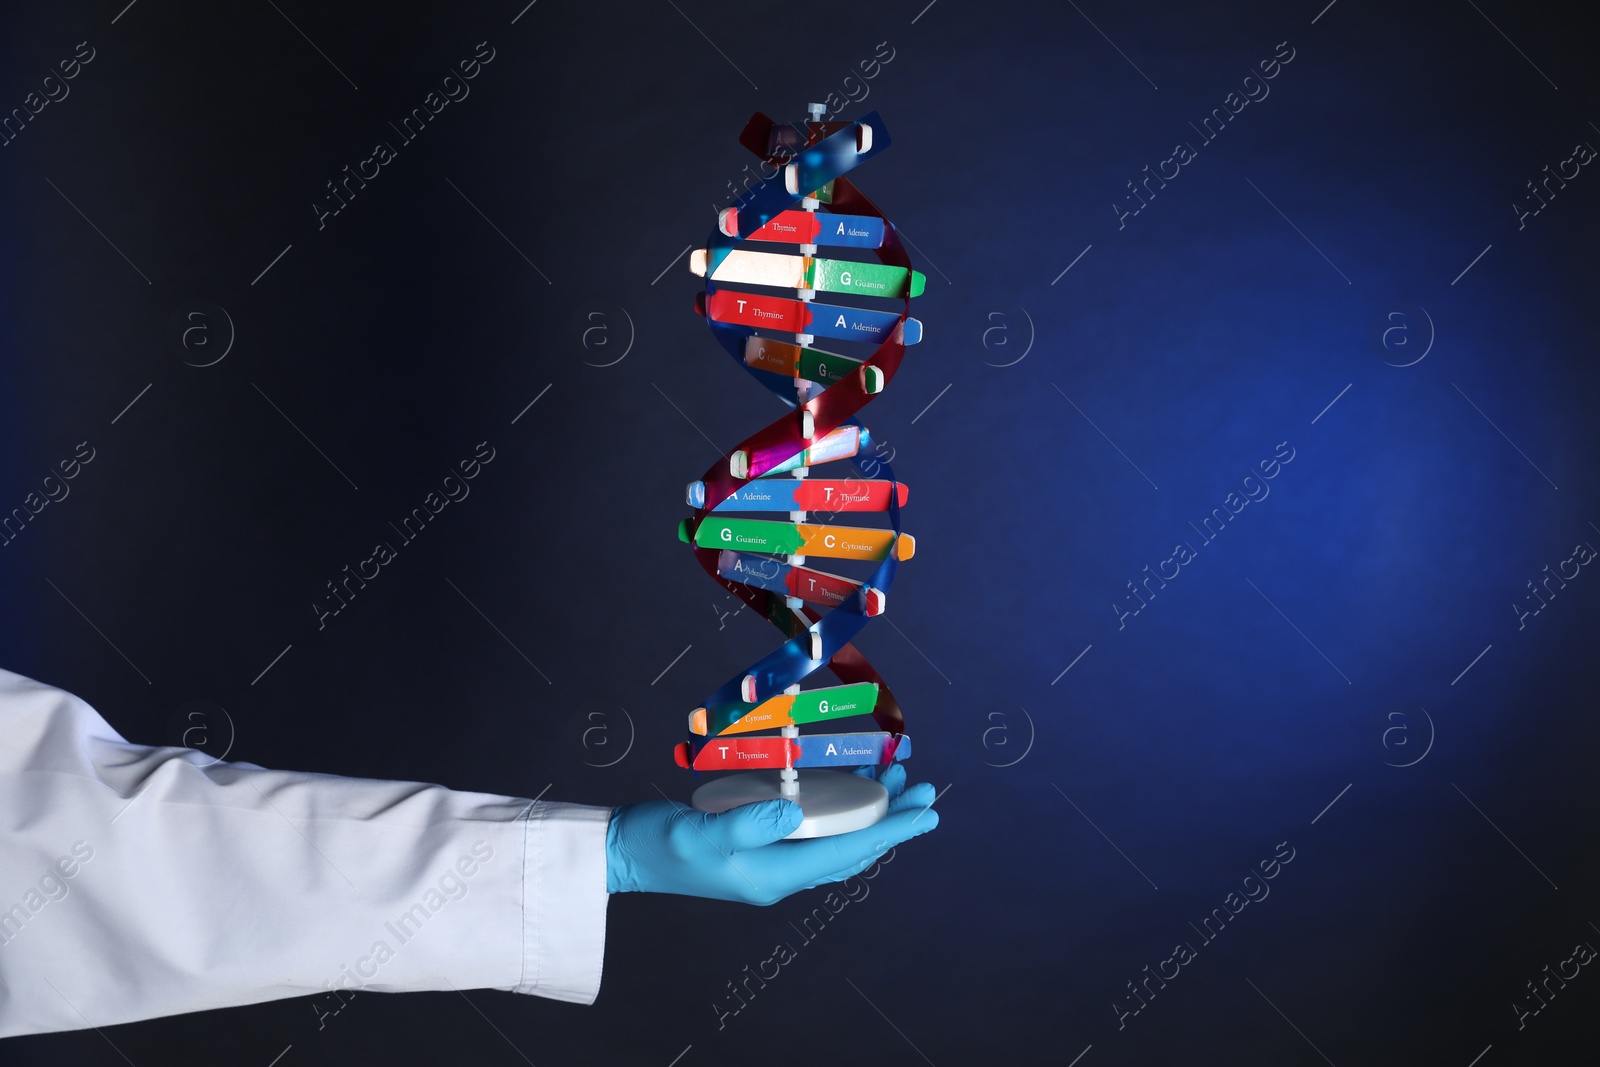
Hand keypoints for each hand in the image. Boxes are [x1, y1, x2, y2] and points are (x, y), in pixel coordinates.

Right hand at [605, 763, 937, 904]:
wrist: (623, 853)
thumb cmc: (659, 844)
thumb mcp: (703, 832)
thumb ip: (751, 823)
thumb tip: (794, 812)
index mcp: (775, 875)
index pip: (849, 851)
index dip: (892, 831)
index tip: (928, 813)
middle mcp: (780, 872)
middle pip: (851, 847)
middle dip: (891, 821)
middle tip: (925, 792)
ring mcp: (770, 859)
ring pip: (835, 836)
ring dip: (867, 810)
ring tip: (895, 781)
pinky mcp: (758, 842)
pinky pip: (812, 828)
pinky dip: (836, 805)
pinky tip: (845, 782)